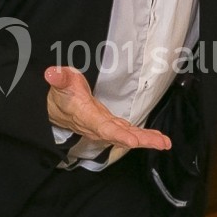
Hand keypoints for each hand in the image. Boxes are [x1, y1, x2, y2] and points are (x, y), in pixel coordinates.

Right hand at [45, 66, 171, 150]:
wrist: (56, 107)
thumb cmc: (62, 93)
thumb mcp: (61, 82)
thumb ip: (59, 78)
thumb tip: (52, 72)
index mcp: (87, 116)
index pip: (104, 128)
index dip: (119, 135)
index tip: (134, 140)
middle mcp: (97, 126)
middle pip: (120, 136)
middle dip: (141, 140)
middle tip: (160, 143)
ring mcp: (105, 127)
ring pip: (127, 136)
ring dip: (146, 139)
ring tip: (164, 142)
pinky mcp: (110, 125)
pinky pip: (128, 133)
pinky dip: (142, 136)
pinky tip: (156, 138)